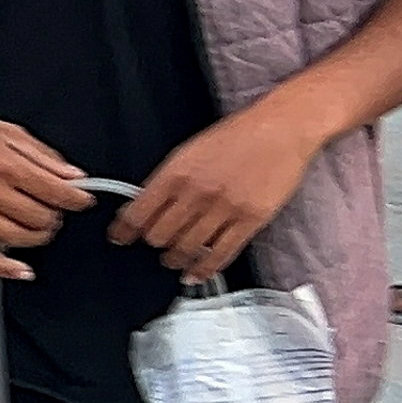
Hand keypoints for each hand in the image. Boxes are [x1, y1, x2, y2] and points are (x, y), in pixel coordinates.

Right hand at [0, 103, 92, 278]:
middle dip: (55, 216)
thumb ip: (43, 154)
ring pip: (17, 238)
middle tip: (53, 208)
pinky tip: (21, 271)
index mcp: (5, 163)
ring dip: (38, 236)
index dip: (78, 199)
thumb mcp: (7, 131)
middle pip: (40, 218)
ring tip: (38, 225)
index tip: (82, 199)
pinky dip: (4, 268)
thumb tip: (73, 176)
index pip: (56, 192)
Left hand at [110, 103, 320, 280]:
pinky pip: (221, 255)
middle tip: (156, 244)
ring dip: (176, 259)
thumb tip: (145, 205)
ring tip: (174, 259)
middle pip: (159, 235)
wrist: (281, 128)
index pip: (138, 213)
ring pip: (186, 249)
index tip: (119, 238)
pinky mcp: (250, 221)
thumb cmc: (237, 136)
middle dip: (154, 243)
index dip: (124, 231)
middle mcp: (196, 193)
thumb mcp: (190, 151)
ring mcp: (224, 209)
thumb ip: (168, 180)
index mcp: (175, 173)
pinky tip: (196, 274)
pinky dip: (204, 269)